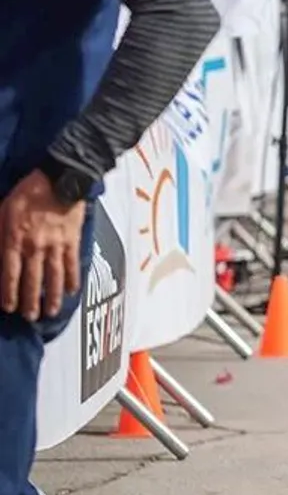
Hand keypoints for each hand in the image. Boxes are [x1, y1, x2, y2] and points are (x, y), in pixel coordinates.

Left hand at [0, 171, 84, 321]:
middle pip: (32, 280)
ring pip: (54, 276)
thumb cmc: (27, 192)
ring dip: (52, 296)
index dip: (9, 293)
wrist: (60, 178)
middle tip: (30, 317)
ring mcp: (56, 245)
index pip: (10, 273)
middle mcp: (35, 247)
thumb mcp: (1, 211)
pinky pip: (72, 263)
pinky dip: (72, 278)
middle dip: (30, 301)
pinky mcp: (72, 239)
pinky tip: (72, 291)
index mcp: (15, 240)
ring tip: (51, 311)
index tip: (8, 307)